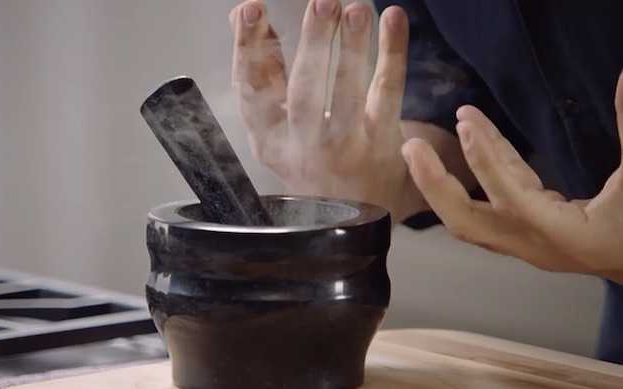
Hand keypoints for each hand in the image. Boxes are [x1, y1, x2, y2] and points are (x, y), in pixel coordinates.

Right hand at [229, 0, 424, 221]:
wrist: (354, 209)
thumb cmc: (311, 157)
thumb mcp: (276, 125)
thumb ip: (261, 70)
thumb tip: (242, 15)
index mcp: (269, 139)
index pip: (251, 91)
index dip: (247, 49)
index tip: (251, 10)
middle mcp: (303, 147)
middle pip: (304, 94)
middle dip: (311, 46)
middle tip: (321, 3)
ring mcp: (345, 147)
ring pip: (348, 94)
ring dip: (353, 48)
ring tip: (356, 8)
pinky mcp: (381, 144)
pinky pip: (388, 94)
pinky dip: (392, 54)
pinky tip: (394, 19)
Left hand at [402, 72, 622, 282]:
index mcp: (559, 235)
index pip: (510, 194)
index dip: (486, 157)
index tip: (466, 122)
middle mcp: (532, 244)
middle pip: (465, 220)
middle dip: (434, 184)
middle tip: (411, 146)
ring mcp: (528, 243)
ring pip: (474, 215)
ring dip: (452, 178)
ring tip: (436, 138)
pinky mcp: (531, 235)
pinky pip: (494, 206)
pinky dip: (484, 175)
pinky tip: (479, 142)